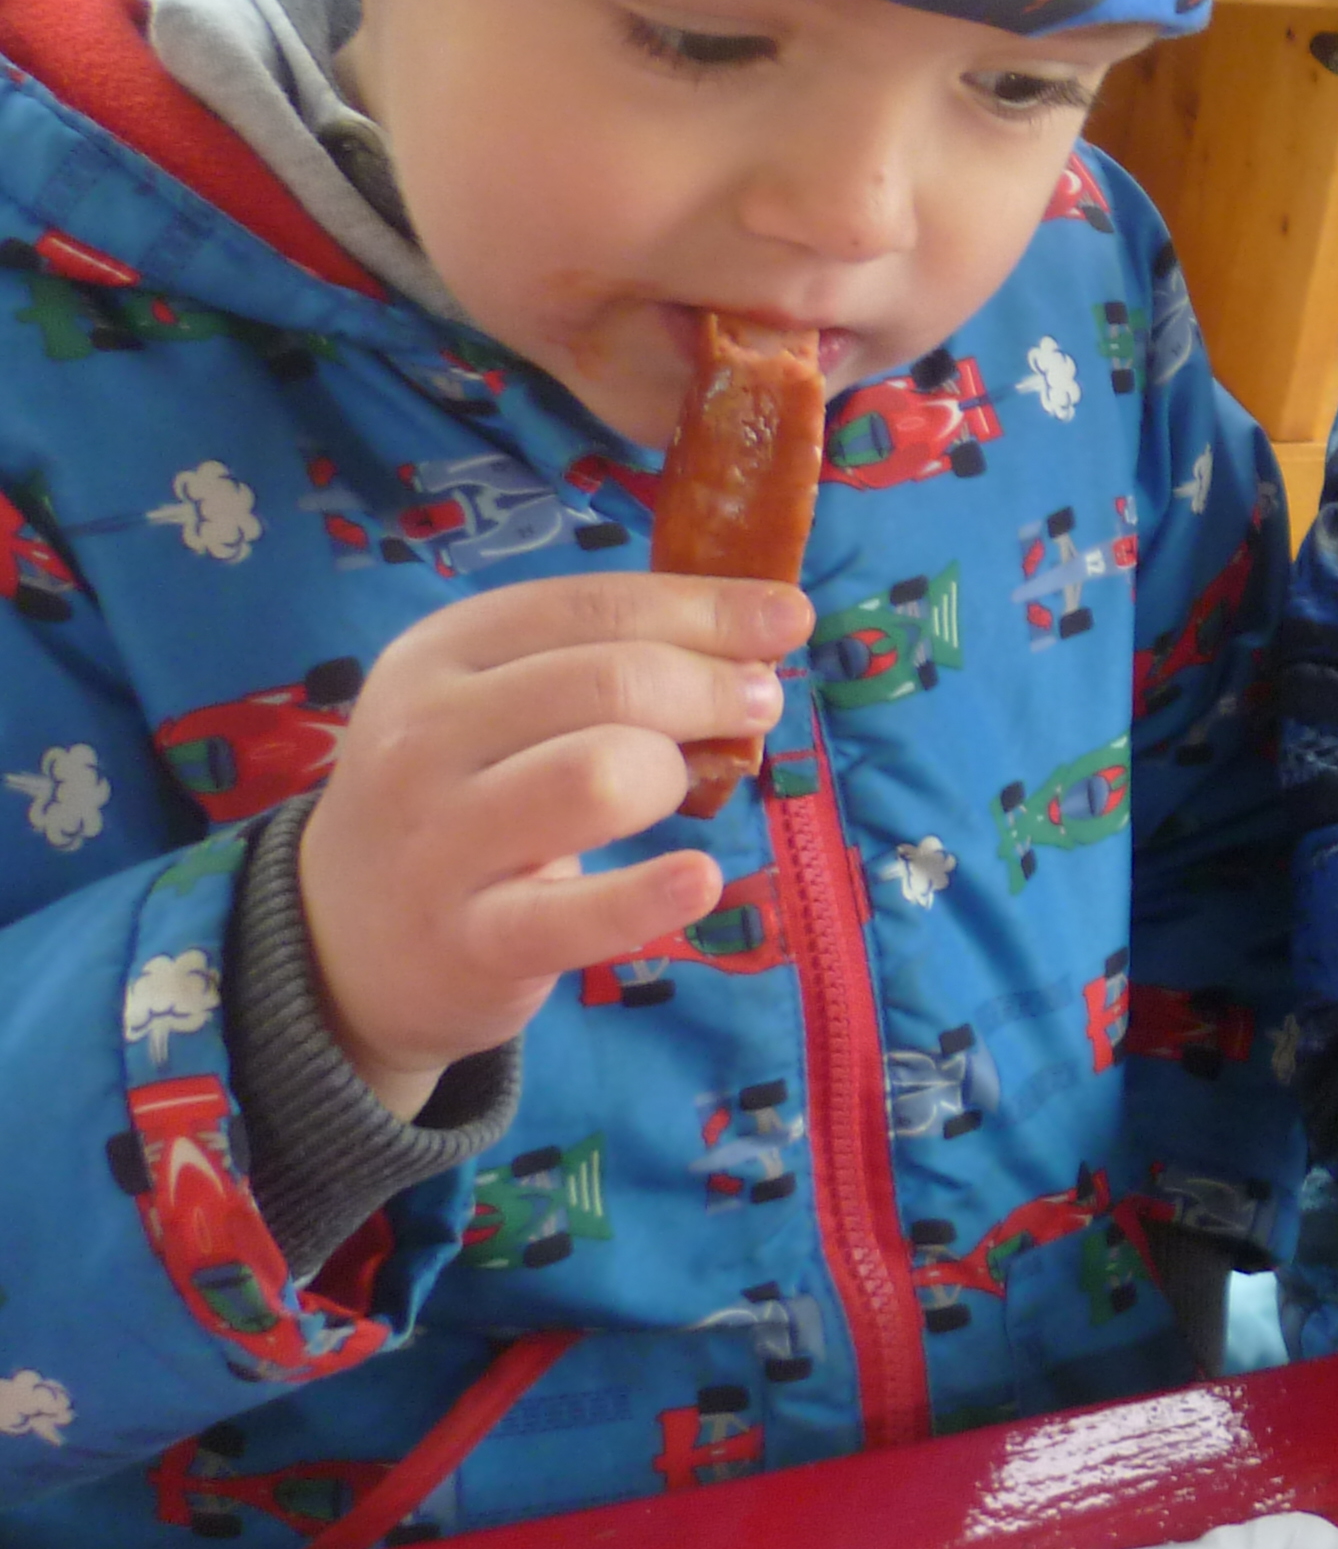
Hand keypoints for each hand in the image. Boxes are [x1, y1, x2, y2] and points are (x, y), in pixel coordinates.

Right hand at [298, 573, 812, 1118]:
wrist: (342, 940)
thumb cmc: (460, 796)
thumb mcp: (495, 705)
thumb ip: (604, 657)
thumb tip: (765, 622)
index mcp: (439, 656)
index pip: (593, 606)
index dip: (705, 608)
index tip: (785, 618)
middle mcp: (424, 739)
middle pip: (608, 683)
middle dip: (710, 687)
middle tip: (759, 704)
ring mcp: (439, 843)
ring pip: (597, 777)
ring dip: (674, 775)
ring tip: (689, 788)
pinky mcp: (470, 941)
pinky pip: (575, 914)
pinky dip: (649, 896)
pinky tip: (701, 880)